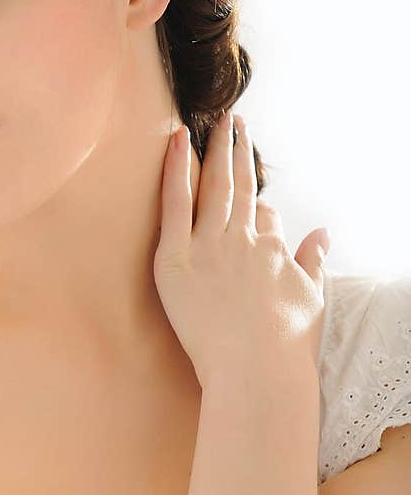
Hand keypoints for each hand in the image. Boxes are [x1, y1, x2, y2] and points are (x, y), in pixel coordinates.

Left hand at [153, 110, 328, 388]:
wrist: (257, 372)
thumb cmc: (284, 348)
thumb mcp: (310, 300)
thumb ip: (313, 263)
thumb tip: (322, 234)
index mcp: (274, 252)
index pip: (265, 217)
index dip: (258, 205)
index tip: (251, 195)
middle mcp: (244, 240)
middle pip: (240, 187)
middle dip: (238, 152)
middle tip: (235, 122)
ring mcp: (210, 246)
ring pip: (212, 187)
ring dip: (214, 150)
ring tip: (215, 122)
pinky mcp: (176, 259)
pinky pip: (173, 204)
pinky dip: (174, 169)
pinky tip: (176, 140)